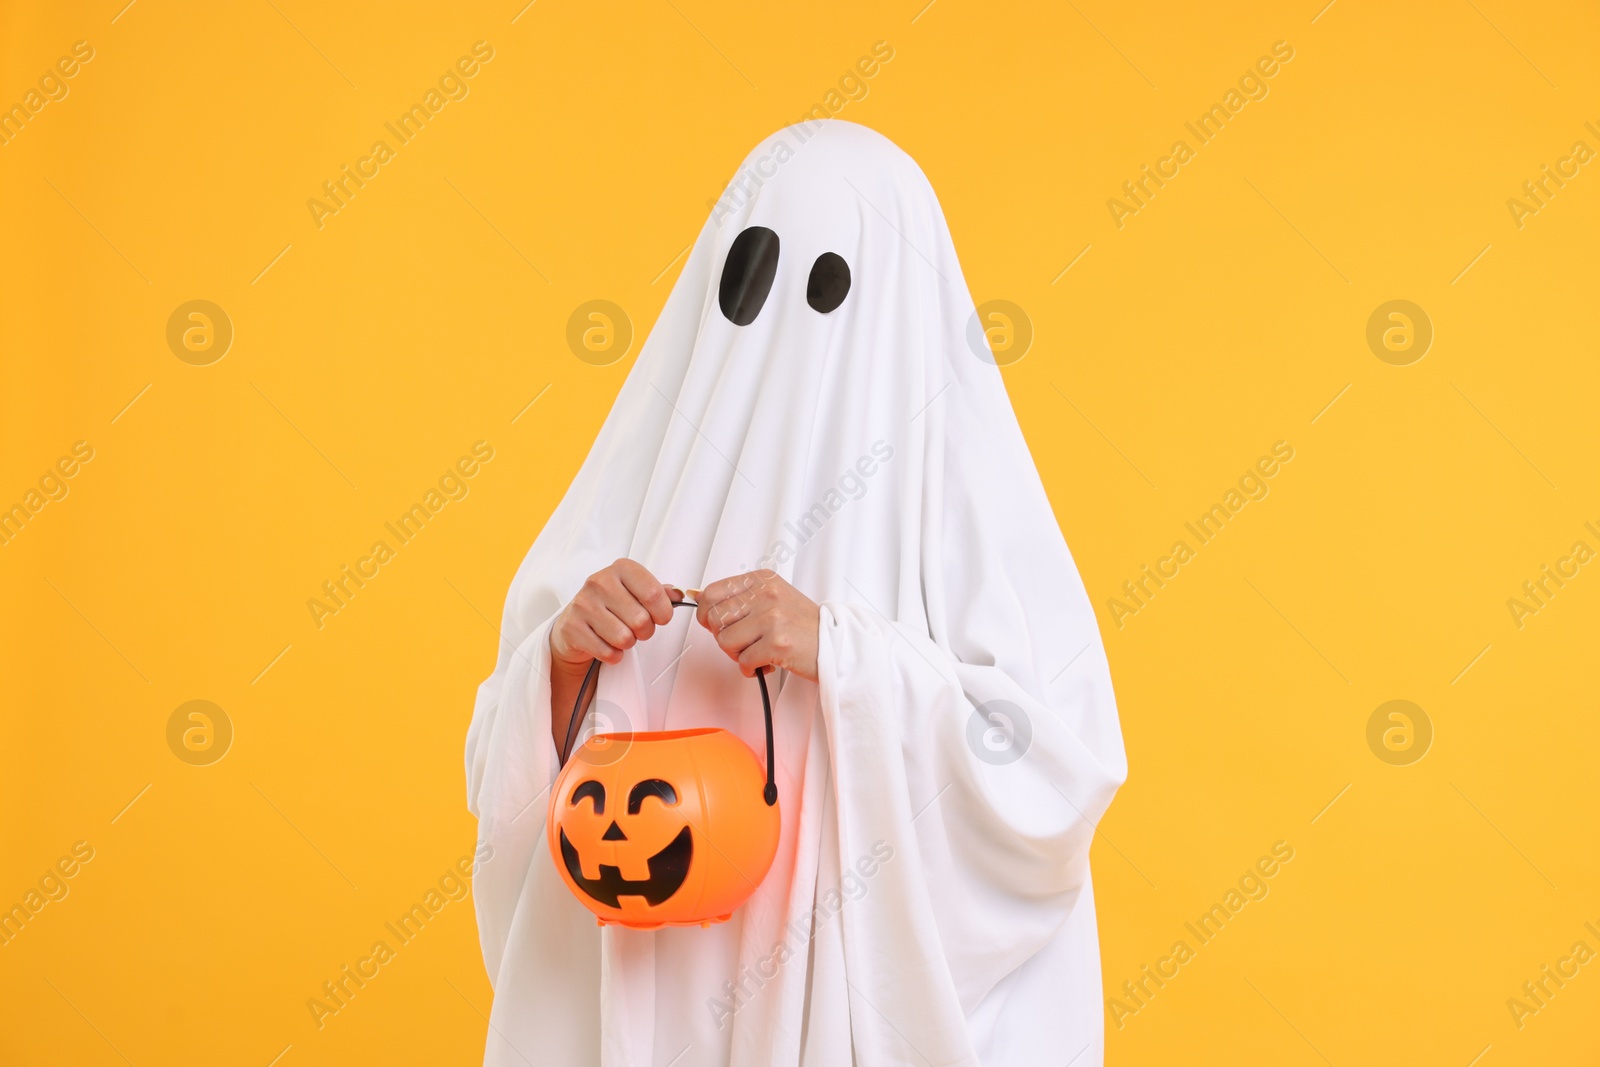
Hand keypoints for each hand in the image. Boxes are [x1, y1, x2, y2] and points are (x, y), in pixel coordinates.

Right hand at [550, 559, 679, 672]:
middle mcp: (600, 582)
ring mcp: (583, 604)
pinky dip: (613, 654)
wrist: (576, 621)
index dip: (664, 613)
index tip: (661, 617)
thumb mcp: (636, 591)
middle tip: (636, 628)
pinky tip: (607, 643)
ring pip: (624, 638)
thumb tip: (679, 595)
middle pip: (641, 620)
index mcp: (621, 568)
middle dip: (645, 631)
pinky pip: (608, 652)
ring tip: (620, 634)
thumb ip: (659, 592)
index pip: (654, 594)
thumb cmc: (611, 605)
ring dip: (628, 643)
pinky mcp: (572, 627)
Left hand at [696, 570, 818, 681]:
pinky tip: (765, 664)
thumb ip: (740, 599)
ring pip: (725, 641)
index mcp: (762, 580)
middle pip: (714, 619)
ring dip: (737, 655)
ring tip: (756, 653)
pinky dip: (750, 668)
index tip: (719, 625)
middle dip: (723, 638)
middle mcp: (766, 594)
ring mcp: (772, 617)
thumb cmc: (803, 626)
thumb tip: (699, 600)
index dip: (707, 615)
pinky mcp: (777, 642)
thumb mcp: (772, 599)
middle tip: (741, 644)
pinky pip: (743, 661)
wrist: (836, 644)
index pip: (712, 593)